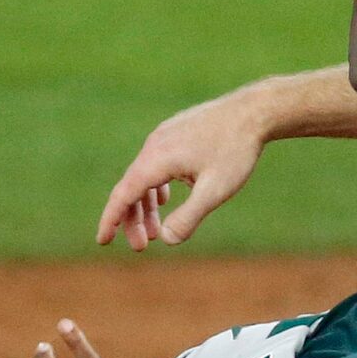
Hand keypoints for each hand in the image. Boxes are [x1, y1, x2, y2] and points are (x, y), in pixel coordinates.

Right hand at [96, 92, 268, 251]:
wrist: (254, 111)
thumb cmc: (236, 150)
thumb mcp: (215, 191)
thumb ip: (188, 217)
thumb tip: (166, 239)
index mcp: (157, 159)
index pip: (123, 195)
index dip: (110, 220)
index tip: (102, 241)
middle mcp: (154, 145)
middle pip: (132, 188)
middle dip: (132, 220)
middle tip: (141, 246)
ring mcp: (164, 137)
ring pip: (145, 176)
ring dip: (147, 205)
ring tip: (156, 231)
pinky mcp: (175, 134)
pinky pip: (156, 165)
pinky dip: (156, 187)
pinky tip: (165, 199)